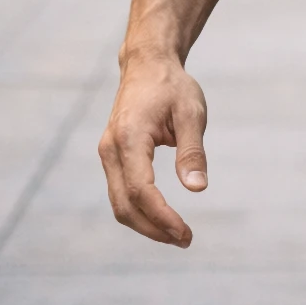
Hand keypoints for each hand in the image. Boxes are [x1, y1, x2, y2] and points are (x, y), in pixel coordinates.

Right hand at [98, 53, 207, 247]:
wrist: (147, 64)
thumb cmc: (172, 86)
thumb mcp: (191, 113)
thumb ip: (192, 151)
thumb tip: (197, 189)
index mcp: (129, 137)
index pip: (140, 190)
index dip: (161, 216)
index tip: (185, 232)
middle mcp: (111, 149)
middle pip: (124, 205)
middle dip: (154, 228)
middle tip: (186, 240)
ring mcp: (108, 154)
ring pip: (119, 203)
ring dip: (146, 224)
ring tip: (178, 235)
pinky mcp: (112, 157)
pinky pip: (120, 192)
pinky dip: (140, 211)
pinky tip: (163, 218)